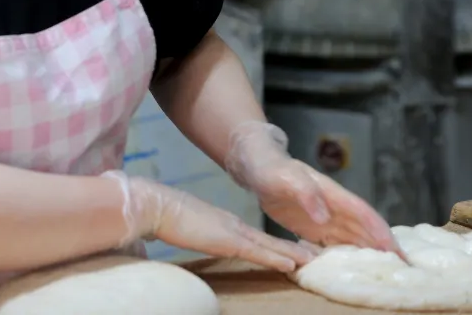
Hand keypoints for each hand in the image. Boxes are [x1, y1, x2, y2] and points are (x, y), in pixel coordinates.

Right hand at [102, 171, 314, 272]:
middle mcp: (232, 225)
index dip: (273, 244)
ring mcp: (231, 232)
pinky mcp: (227, 240)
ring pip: (269, 246)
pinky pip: (257, 252)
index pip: (254, 236)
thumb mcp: (184, 226)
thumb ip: (194, 232)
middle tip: (314, 255)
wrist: (157, 206)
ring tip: (313, 260)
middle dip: (291, 248)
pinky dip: (276, 257)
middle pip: (268, 240)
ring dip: (292, 253)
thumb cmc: (163, 216)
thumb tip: (193, 237)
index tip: (289, 250)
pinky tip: (292, 264)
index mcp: (223, 223)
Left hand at [224, 122, 402, 254]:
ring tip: (382, 271)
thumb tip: (324, 217)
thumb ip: (305, 193)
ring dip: (367, 252)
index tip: (396, 249)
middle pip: (364, 229)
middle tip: (401, 267)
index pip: (363, 214)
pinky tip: (349, 269)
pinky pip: (332, 243)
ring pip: (352, 237)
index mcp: (332, 194)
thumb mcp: (285, 177)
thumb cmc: (271, 167)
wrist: (256, 165)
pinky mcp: (311, 226)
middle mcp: (333, 207)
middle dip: (383, 246)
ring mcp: (324, 217)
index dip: (380, 231)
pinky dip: (343, 255)